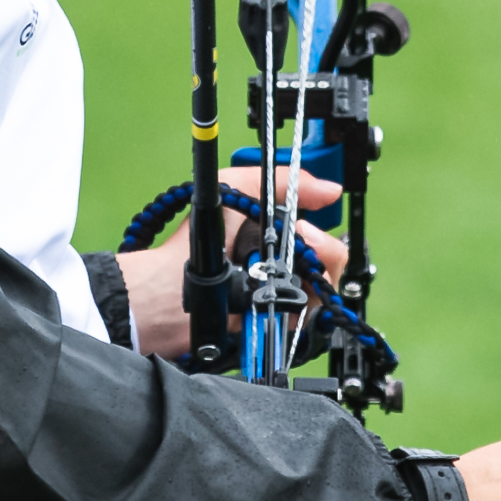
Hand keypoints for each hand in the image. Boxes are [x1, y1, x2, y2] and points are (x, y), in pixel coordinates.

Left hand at [117, 162, 337, 358]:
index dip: (322, 223)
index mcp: (274, 233)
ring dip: (314, 273)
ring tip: (286, 269)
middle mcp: (282, 262)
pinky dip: (304, 306)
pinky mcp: (277, 321)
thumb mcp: (233, 189)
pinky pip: (310, 315)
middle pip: (329, 256)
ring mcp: (281, 293)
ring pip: (325, 285)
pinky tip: (285, 296)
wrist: (171, 298)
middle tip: (300, 241)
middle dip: (321, 247)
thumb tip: (329, 189)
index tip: (310, 221)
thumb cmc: (193, 245)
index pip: (319, 226)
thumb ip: (275, 179)